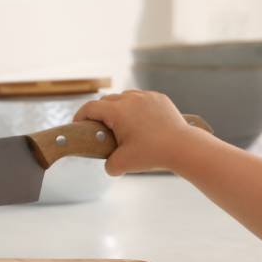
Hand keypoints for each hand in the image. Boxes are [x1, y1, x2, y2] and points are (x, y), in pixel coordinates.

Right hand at [72, 90, 208, 175]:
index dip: (81, 116)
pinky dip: (136, 108)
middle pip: (107, 101)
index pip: (91, 108)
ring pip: (124, 97)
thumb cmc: (153, 154)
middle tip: (100, 129)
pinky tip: (139, 121)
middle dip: (100, 113)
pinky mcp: (160, 98)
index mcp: (117, 111)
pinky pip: (141, 99)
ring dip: (118, 108)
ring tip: (120, 124)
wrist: (183, 147)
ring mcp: (146, 96)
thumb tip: (109, 165)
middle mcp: (130, 99)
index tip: (79, 125)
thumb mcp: (123, 164)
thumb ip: (109, 165)